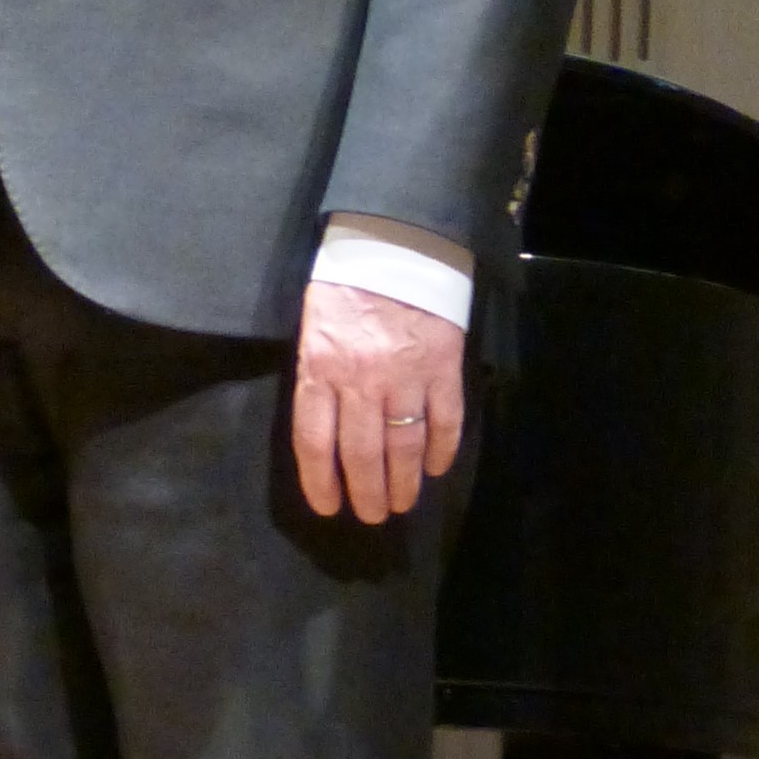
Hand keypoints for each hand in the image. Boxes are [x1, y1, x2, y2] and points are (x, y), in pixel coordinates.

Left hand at [294, 278, 466, 521]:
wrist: (395, 243)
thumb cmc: (346, 286)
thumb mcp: (313, 329)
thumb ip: (318, 378)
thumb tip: (326, 433)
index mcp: (321, 368)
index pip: (316, 443)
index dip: (322, 483)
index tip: (330, 507)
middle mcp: (361, 380)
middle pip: (363, 454)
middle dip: (368, 493)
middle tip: (373, 515)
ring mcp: (406, 375)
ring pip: (404, 446)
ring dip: (404, 482)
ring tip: (403, 503)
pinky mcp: (443, 367)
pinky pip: (445, 420)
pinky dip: (442, 449)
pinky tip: (437, 468)